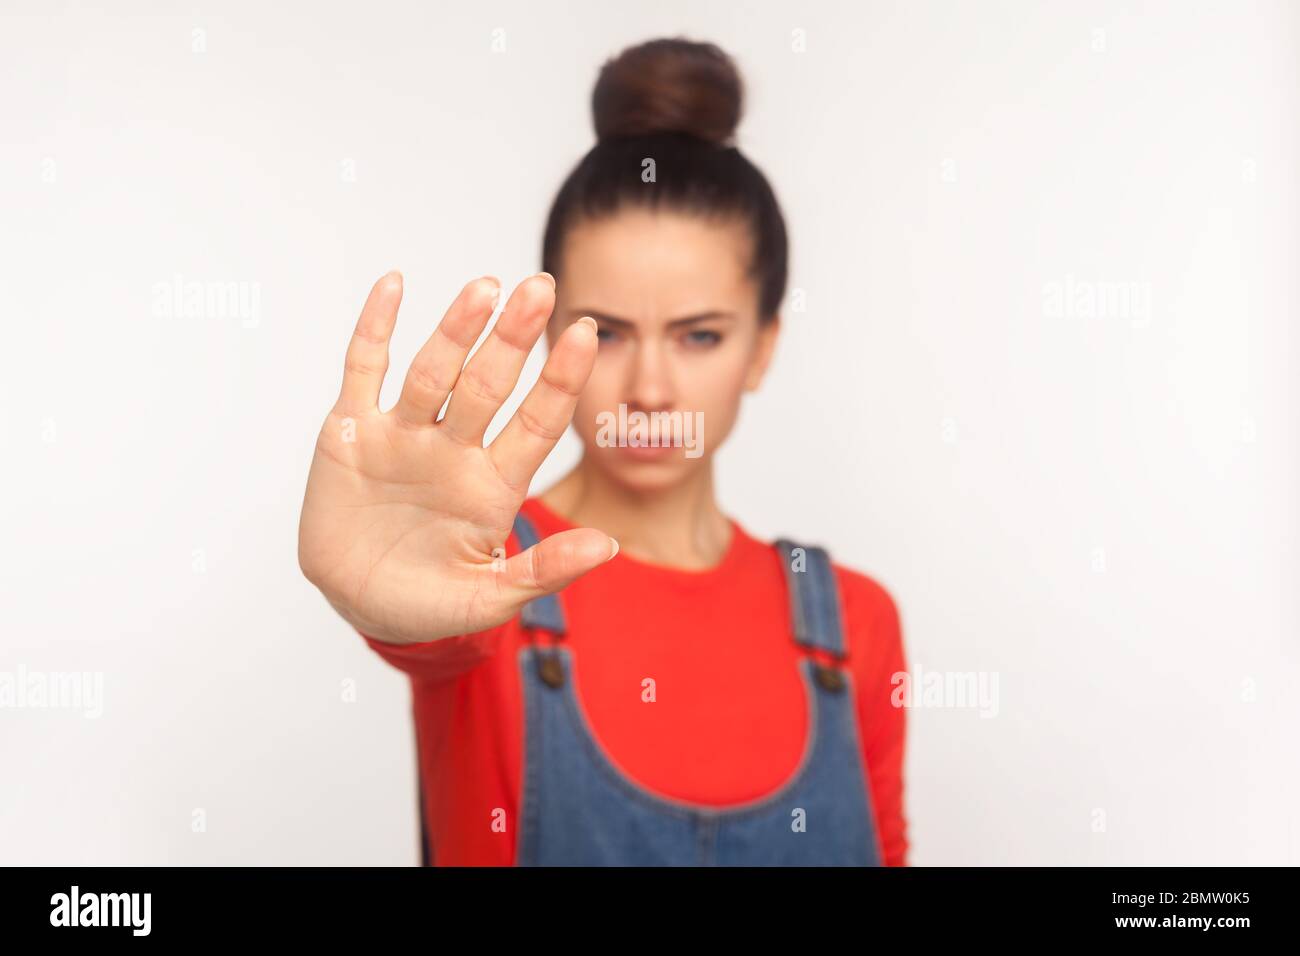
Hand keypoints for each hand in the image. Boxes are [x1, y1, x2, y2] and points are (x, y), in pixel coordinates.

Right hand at [297, 270, 614, 644]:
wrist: (354, 605)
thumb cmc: (428, 606)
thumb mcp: (488, 599)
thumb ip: (543, 570)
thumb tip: (608, 546)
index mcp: (494, 485)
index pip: (537, 422)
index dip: (561, 380)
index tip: (587, 334)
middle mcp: (455, 449)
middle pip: (488, 384)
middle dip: (513, 338)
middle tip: (540, 287)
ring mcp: (404, 435)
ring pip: (434, 372)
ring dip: (456, 329)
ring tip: (485, 288)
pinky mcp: (351, 431)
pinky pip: (364, 369)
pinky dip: (375, 328)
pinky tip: (394, 284)